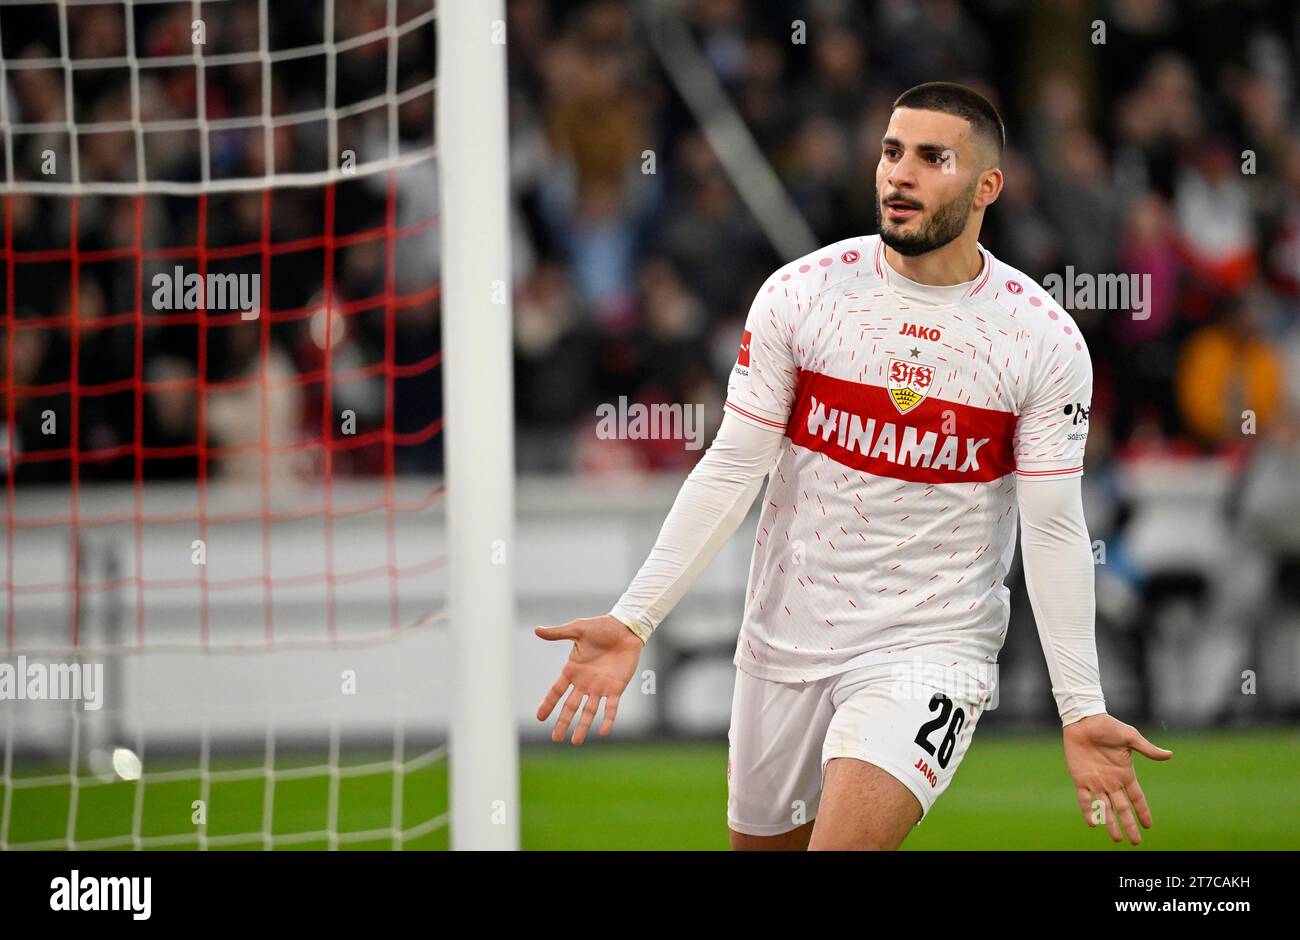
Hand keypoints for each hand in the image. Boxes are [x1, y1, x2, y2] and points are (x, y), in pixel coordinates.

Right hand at [535, 615, 644, 744]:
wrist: (625, 628)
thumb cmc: (601, 627)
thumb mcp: (577, 630)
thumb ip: (558, 633)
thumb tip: (536, 630)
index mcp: (573, 670)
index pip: (557, 691)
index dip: (548, 704)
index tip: (539, 717)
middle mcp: (584, 682)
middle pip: (571, 706)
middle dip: (563, 722)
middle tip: (555, 738)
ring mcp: (600, 687)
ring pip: (589, 711)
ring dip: (582, 726)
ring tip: (575, 741)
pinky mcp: (616, 688)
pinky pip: (611, 707)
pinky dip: (608, 719)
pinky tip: (604, 731)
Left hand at [1063, 714, 1171, 843]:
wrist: (1084, 720)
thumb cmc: (1108, 726)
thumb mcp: (1130, 737)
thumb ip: (1147, 749)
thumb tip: (1169, 755)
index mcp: (1125, 774)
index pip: (1137, 797)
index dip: (1142, 811)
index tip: (1148, 826)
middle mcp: (1112, 782)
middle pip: (1122, 808)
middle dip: (1129, 824)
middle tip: (1136, 842)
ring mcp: (1096, 782)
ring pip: (1105, 808)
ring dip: (1111, 823)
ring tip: (1117, 839)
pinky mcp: (1080, 779)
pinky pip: (1085, 799)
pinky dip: (1089, 810)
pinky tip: (1093, 822)